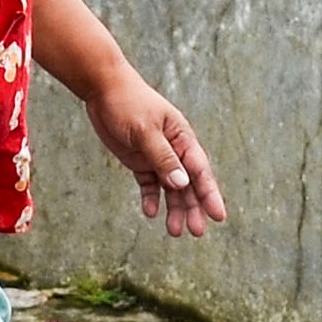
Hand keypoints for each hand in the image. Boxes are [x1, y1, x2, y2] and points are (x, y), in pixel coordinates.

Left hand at [85, 69, 224, 235]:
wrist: (103, 89)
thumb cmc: (128, 103)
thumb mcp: (145, 131)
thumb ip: (163, 158)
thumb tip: (182, 184)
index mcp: (183, 138)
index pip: (200, 171)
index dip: (210, 194)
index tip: (218, 216)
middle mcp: (175, 149)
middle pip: (188, 184)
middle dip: (193, 208)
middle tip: (196, 233)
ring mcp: (157, 156)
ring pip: (170, 188)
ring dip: (174, 208)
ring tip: (174, 232)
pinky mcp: (140, 160)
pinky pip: (149, 184)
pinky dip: (151, 198)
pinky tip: (150, 212)